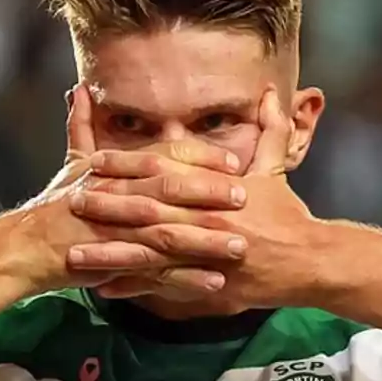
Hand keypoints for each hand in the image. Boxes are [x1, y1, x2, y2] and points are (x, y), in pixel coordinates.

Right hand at [20, 85, 250, 295]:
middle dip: (209, 193)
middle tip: (245, 197)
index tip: (233, 162)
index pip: (163, 156)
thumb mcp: (71, 163)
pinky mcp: (114, 264)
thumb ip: (81, 127)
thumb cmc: (54, 206)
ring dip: (205, 240)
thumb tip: (80, 90)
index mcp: (114, 170)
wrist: (26, 248)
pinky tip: (215, 283)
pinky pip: (156, 274)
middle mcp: (117, 195)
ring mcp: (116, 231)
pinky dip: (186, 279)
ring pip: (168, 233)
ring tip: (239, 245)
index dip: (199, 158)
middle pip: (169, 189)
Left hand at [68, 91, 322, 308]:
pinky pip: (164, 289)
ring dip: (110, 254)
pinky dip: (134, 288)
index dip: (127, 168)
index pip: (163, 174)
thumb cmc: (289, 215)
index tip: (94, 162)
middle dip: (108, 208)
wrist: (309, 262)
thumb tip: (271, 91)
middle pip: (149, 213)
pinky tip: (104, 287)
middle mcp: (206, 222)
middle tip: (72, 203)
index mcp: (216, 191)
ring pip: (149, 254)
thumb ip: (270, 129)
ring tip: (75, 253)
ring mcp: (204, 257)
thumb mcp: (277, 169)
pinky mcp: (207, 286)